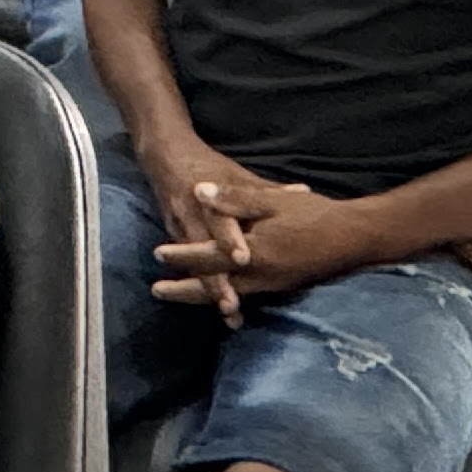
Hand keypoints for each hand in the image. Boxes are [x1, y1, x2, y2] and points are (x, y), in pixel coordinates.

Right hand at [136, 133, 272, 322]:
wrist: (166, 158)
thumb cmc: (210, 168)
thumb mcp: (238, 176)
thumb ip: (267, 190)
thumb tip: (304, 193)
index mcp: (210, 198)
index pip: (219, 220)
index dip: (229, 240)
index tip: (244, 259)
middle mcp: (192, 216)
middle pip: (202, 254)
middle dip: (215, 280)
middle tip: (232, 305)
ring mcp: (180, 231)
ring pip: (195, 267)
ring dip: (210, 291)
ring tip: (230, 313)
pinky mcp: (174, 240)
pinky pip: (190, 267)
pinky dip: (202, 288)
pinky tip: (219, 309)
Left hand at [154, 181, 383, 310]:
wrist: (356, 238)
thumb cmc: (315, 215)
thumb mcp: (272, 200)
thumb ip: (234, 198)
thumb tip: (198, 191)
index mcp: (254, 252)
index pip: (209, 256)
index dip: (182, 255)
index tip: (157, 254)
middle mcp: (261, 276)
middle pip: (214, 287)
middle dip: (185, 290)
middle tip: (157, 291)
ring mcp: (274, 286)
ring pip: (231, 295)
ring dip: (205, 297)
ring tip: (183, 297)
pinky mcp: (284, 287)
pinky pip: (249, 296)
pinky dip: (231, 297)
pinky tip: (224, 298)